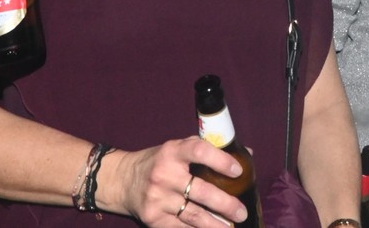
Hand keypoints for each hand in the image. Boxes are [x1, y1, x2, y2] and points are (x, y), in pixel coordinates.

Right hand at [108, 138, 248, 227]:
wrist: (122, 181)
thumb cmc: (159, 162)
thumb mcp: (178, 149)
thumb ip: (208, 150)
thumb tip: (246, 154)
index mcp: (173, 152)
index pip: (199, 152)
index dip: (220, 161)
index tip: (238, 171)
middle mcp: (164, 174)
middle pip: (200, 191)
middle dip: (225, 204)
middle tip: (241, 212)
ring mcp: (158, 198)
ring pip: (193, 215)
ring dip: (215, 224)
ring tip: (231, 227)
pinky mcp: (153, 218)